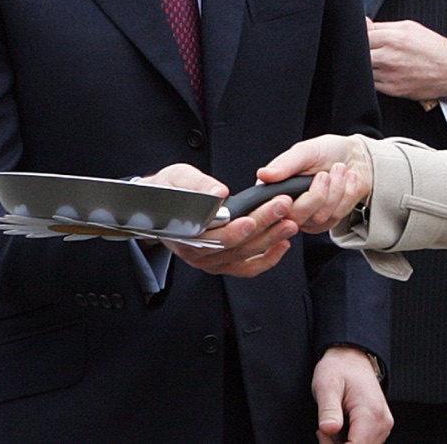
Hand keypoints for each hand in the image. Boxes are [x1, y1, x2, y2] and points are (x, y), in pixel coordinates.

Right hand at [140, 163, 297, 277]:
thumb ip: (197, 184)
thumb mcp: (176, 178)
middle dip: (262, 224)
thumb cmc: (167, 191)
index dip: (233, 229)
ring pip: (244, 255)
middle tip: (282, 206)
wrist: (157, 209)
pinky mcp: (223, 264)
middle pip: (234, 244)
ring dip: (270, 239)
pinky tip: (283, 244)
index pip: (212, 235)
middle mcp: (197, 253)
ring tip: (290, 221)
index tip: (251, 219)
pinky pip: (247, 267)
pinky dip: (268, 258)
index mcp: (184, 233)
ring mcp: (211, 261)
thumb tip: (220, 193)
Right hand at [259, 136, 372, 232]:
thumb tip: (263, 175)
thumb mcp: (305, 152)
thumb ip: (285, 164)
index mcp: (275, 189)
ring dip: (336, 189)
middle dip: (316, 195)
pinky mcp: (327, 221)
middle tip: (324, 174)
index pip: (267, 211)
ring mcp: (309, 217)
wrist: (355, 156)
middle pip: (296, 217)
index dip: (278, 208)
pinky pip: (337, 216)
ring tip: (339, 170)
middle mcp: (289, 207)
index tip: (289, 198)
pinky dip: (347, 194)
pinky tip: (347, 181)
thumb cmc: (326, 151)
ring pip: (320, 217)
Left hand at [312, 346, 391, 442]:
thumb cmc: (338, 368)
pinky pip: (364, 443)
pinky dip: (348, 440)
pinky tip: (338, 426)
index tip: (322, 432)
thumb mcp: (327, 385)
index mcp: (371, 413)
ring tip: (330, 423)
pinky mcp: (379, 426)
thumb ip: (329, 410)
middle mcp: (382, 423)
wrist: (351, 357)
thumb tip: (328, 429)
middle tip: (324, 428)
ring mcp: (383, 425)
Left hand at [366, 19, 446, 100]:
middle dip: (359, 51)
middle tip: (368, 50)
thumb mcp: (409, 28)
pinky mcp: (392, 90)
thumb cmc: (432, 47)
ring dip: (366, 65)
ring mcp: (389, 75)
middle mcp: (388, 57)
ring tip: (378, 61)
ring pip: (363, 70)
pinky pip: (372, 84)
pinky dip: (374, 78)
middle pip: (358, 54)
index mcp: (392, 38)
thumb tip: (363, 23)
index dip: (359, 36)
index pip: (361, 36)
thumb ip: (383, 26)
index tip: (363, 37)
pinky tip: (384, 72)